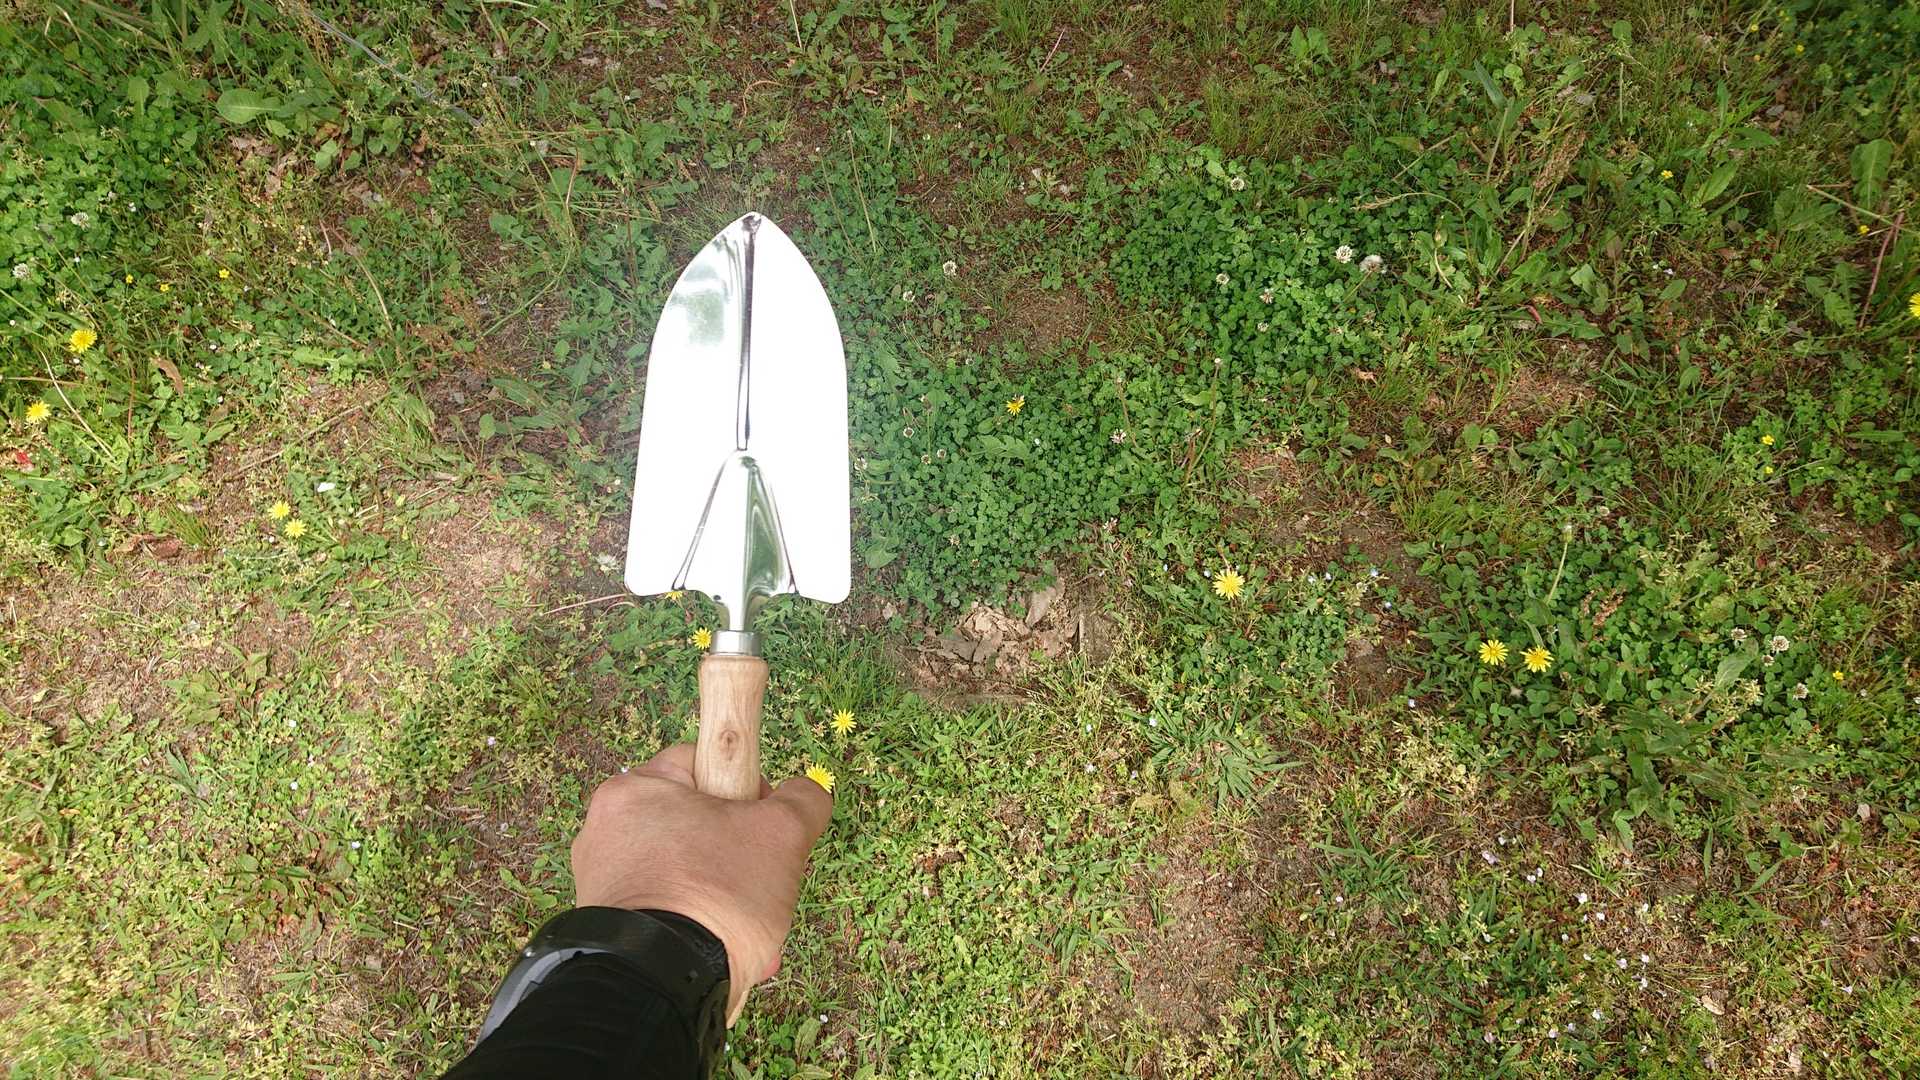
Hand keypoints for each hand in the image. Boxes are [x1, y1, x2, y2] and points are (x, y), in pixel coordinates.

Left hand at [571, 744, 832, 1021]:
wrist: (660, 985)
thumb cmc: (717, 892)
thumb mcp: (781, 834)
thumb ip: (802, 800)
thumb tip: (807, 792)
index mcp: (635, 789)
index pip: (700, 761)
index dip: (745, 788)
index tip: (765, 827)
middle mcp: (604, 829)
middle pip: (694, 823)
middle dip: (737, 856)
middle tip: (764, 885)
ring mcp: (599, 881)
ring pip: (684, 873)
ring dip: (723, 898)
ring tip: (749, 931)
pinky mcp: (603, 927)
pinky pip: (663, 912)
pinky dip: (694, 926)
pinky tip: (720, 954)